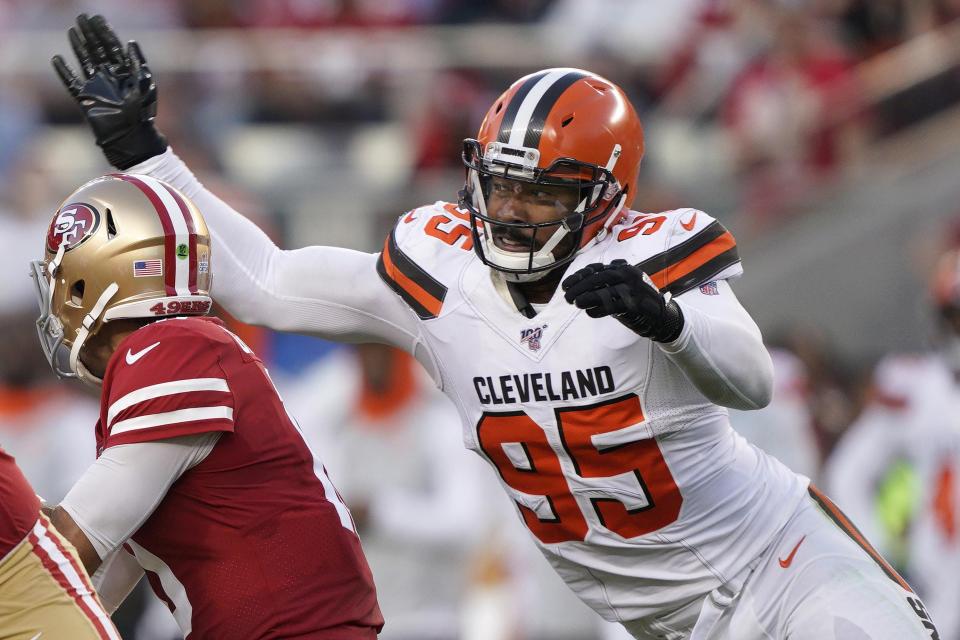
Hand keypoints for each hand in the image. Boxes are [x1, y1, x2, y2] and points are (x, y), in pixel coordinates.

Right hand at [52, 14, 166, 168]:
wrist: (131, 138)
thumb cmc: (143, 114)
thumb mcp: (145, 86)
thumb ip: (137, 64)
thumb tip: (130, 42)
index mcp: (125, 73)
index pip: (112, 48)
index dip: (105, 32)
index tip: (97, 18)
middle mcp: (109, 78)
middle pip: (97, 50)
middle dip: (90, 34)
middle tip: (81, 18)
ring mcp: (97, 88)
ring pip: (85, 62)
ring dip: (78, 47)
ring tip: (72, 31)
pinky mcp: (85, 100)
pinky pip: (71, 83)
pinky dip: (64, 72)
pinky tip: (57, 59)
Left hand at [562, 259, 683, 341]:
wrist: (661, 314)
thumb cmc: (636, 300)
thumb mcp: (620, 286)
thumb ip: (603, 284)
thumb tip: (578, 286)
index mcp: (623, 268)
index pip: (596, 269)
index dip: (579, 276)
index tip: (566, 285)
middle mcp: (628, 275)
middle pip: (599, 279)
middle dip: (580, 287)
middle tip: (567, 297)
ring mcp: (634, 289)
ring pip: (606, 291)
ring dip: (588, 297)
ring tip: (576, 303)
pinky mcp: (637, 304)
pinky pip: (615, 305)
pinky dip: (600, 309)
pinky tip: (590, 313)